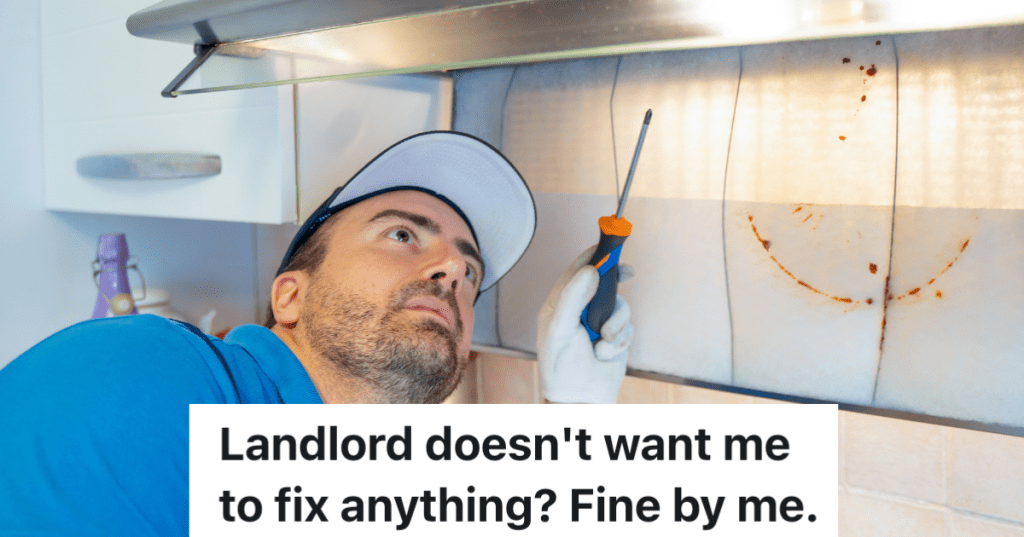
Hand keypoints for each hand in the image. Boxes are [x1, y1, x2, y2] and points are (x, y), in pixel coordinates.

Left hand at [537, 245, 634, 402]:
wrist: (578, 400)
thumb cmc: (560, 367)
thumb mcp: (560, 329)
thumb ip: (573, 297)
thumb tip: (590, 269)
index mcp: (560, 304)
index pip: (576, 271)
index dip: (593, 256)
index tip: (608, 245)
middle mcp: (580, 310)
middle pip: (604, 283)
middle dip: (615, 280)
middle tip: (628, 271)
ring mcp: (599, 323)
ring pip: (621, 306)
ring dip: (615, 324)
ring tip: (602, 342)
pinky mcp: (616, 338)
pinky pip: (628, 327)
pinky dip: (620, 340)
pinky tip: (605, 354)